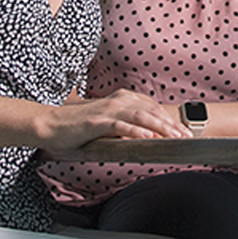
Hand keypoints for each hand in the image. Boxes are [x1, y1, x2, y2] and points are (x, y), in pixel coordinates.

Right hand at [39, 89, 190, 149]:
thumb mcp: (107, 122)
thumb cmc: (79, 126)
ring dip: (160, 128)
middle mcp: (118, 100)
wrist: (51, 124)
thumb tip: (146, 136)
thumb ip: (126, 124)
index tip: (183, 131)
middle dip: (171, 125)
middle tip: (186, 137)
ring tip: (175, 138)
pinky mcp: (97, 122)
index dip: (169, 119)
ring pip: (141, 117)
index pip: (152, 108)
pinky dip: (137, 132)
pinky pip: (121, 126)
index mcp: (122, 98)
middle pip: (151, 111)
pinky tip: (149, 139)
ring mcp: (107, 110)